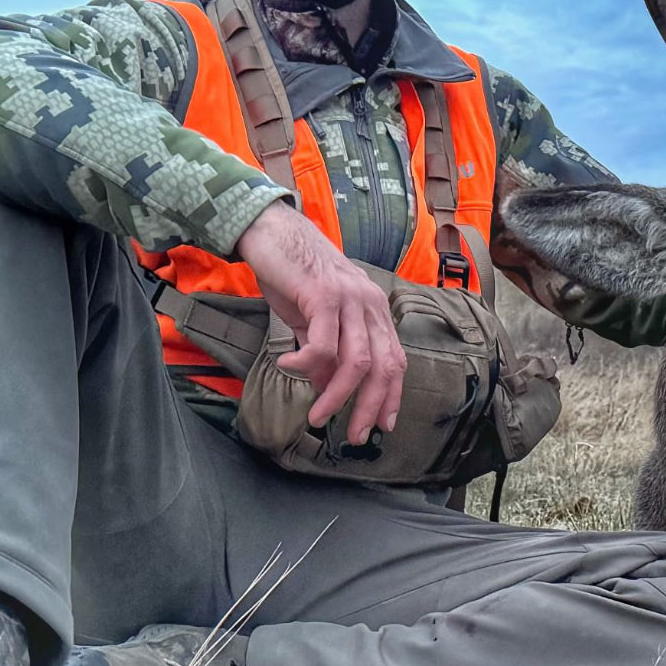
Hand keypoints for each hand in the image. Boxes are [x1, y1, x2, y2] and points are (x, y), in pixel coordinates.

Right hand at [236, 202, 405, 442]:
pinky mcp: (323, 294)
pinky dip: (307, 365)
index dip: (392, 396)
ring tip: (317, 416)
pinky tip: (287, 367)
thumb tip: (329, 389)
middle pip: (383, 366)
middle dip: (371, 407)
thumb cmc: (292, 275)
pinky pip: (323, 344)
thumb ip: (326, 353)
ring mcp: (349, 298)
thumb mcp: (314, 319)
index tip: (383, 425)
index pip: (395, 360)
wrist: (271, 229)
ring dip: (337, 396)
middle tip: (356, 436)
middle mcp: (369, 304)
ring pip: (357, 361)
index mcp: (373, 310)